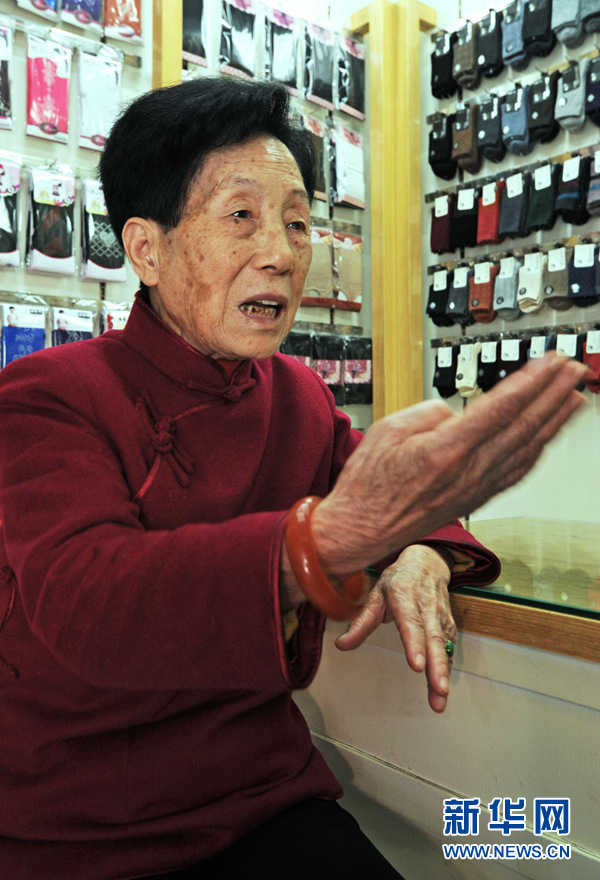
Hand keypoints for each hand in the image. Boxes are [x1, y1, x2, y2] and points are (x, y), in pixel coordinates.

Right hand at [311, 353, 587, 579]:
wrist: (361, 530)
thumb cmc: (368, 484)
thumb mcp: (387, 430)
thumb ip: (429, 411)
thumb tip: (456, 410)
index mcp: (446, 450)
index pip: (501, 408)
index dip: (532, 381)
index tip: (551, 361)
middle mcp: (468, 472)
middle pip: (523, 426)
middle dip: (554, 394)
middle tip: (575, 370)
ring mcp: (475, 488)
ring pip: (527, 450)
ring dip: (555, 420)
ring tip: (575, 397)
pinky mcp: (476, 499)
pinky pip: (517, 471)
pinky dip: (537, 450)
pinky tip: (547, 438)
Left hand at [335, 545, 456, 712]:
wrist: (427, 562)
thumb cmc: (398, 580)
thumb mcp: (375, 595)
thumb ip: (361, 622)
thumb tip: (342, 645)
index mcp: (405, 597)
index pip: (411, 623)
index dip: (415, 644)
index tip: (417, 665)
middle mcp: (426, 607)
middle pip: (434, 639)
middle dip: (437, 666)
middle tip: (439, 689)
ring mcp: (440, 616)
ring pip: (444, 646)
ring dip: (443, 672)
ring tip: (440, 698)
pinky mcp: (449, 625)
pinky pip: (448, 649)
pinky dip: (446, 668)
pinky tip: (441, 688)